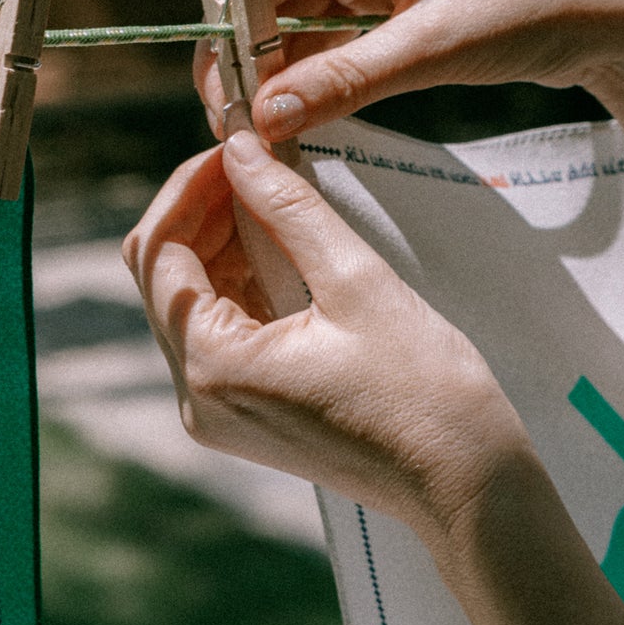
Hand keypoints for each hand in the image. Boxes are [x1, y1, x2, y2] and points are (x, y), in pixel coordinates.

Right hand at [122, 0, 623, 142]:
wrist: (609, 9)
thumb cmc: (538, 0)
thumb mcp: (439, 47)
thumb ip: (348, 80)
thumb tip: (264, 118)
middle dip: (226, 32)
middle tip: (224, 106)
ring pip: (276, 7)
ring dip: (260, 62)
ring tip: (259, 123)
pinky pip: (312, 32)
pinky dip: (297, 72)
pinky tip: (294, 116)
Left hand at [123, 128, 530, 540]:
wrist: (464, 481)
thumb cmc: (424, 389)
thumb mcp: (355, 280)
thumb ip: (287, 208)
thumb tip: (239, 147)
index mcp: (213, 367)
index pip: (159, 254)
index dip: (188, 188)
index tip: (234, 143)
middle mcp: (197, 398)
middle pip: (164, 278)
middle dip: (201, 211)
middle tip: (254, 161)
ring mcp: (217, 413)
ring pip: (189, 303)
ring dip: (221, 244)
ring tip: (274, 195)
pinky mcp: (244, 417)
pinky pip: (219, 334)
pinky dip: (240, 284)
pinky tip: (281, 248)